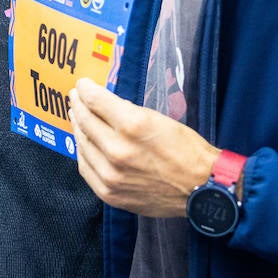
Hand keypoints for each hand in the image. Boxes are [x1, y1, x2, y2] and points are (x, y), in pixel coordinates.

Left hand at [69, 77, 218, 216]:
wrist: (202, 188)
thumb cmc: (186, 150)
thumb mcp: (158, 119)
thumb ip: (127, 111)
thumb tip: (104, 105)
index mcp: (133, 125)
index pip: (95, 100)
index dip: (85, 89)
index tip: (82, 85)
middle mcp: (117, 149)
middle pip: (85, 120)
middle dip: (78, 105)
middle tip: (76, 98)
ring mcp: (111, 174)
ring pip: (81, 144)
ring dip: (77, 128)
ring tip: (77, 118)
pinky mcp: (109, 193)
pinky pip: (85, 167)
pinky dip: (82, 152)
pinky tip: (83, 144)